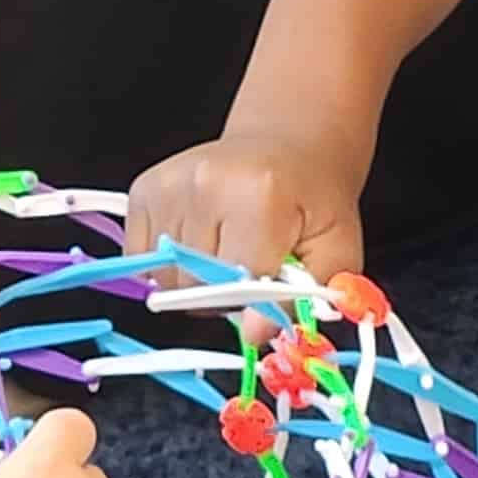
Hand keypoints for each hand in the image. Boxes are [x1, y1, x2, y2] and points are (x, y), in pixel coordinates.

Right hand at [124, 126, 368, 283]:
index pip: (239, 284)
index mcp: (258, 196)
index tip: (270, 293)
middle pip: (196, 286)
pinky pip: (141, 259)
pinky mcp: (144, 189)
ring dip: (195, 281)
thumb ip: (305, 297)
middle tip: (252, 267)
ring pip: (165, 278)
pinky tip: (199, 242)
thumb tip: (255, 334)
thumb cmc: (313, 196)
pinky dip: (168, 264)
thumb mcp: (336, 247)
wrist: (288, 143)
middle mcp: (205, 185)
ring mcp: (169, 185)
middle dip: (224, 293)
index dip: (256, 302)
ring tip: (226, 251)